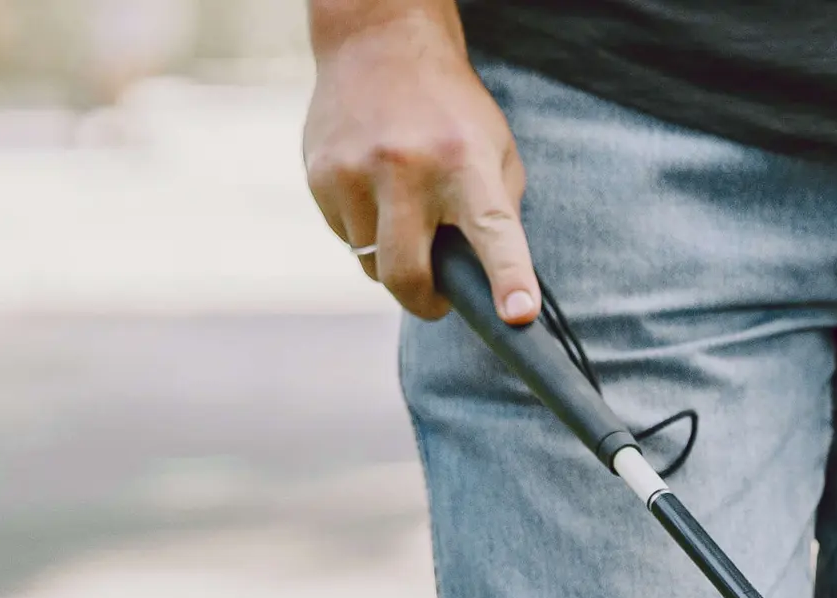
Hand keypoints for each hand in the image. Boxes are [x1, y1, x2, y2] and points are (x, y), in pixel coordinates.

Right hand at [302, 0, 535, 322]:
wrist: (379, 43)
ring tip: (404, 212)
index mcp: (466, 164)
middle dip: (424, 301)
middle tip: (437, 297)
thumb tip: (489, 284)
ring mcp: (356, 171)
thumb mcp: (493, 152)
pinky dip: (364, 230)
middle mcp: (407, 167)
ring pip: (371, 263)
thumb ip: (495, 215)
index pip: (493, 232)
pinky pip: (345, 236)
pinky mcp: (320, 174)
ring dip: (391, 257)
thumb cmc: (449, 110)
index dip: (507, 279)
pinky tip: (374, 188)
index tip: (517, 316)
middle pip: (407, 274)